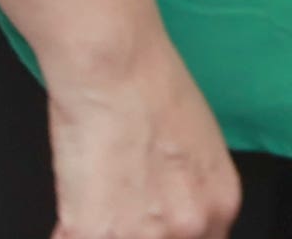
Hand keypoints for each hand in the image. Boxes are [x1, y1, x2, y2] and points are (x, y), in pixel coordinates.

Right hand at [42, 34, 239, 238]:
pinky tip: (77, 205)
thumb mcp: (200, 148)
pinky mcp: (93, 232)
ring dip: (104, 228)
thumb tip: (173, 213)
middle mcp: (187, 226)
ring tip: (99, 198)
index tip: (154, 224)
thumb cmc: (152, 89)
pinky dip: (72, 228)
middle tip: (123, 207)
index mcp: (219, 204)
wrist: (115, 68)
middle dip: (136, 231)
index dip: (170, 233)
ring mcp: (141, 235)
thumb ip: (193, 193)